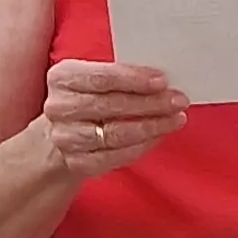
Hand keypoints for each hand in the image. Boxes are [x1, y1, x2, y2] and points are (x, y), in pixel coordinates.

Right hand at [38, 60, 185, 178]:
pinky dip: (142, 146)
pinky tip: (158, 136)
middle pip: (111, 105)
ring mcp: (66, 138)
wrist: (61, 133)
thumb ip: (121, 75)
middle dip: (150, 103)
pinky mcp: (78, 162)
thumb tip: (161, 81)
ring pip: (115, 134)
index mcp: (62, 77)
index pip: (102, 77)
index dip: (134, 79)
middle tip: (177, 101)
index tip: (162, 81)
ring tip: (175, 119)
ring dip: (151, 126)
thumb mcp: (95, 77)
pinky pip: (116, 156)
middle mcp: (59, 107)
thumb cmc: (87, 98)